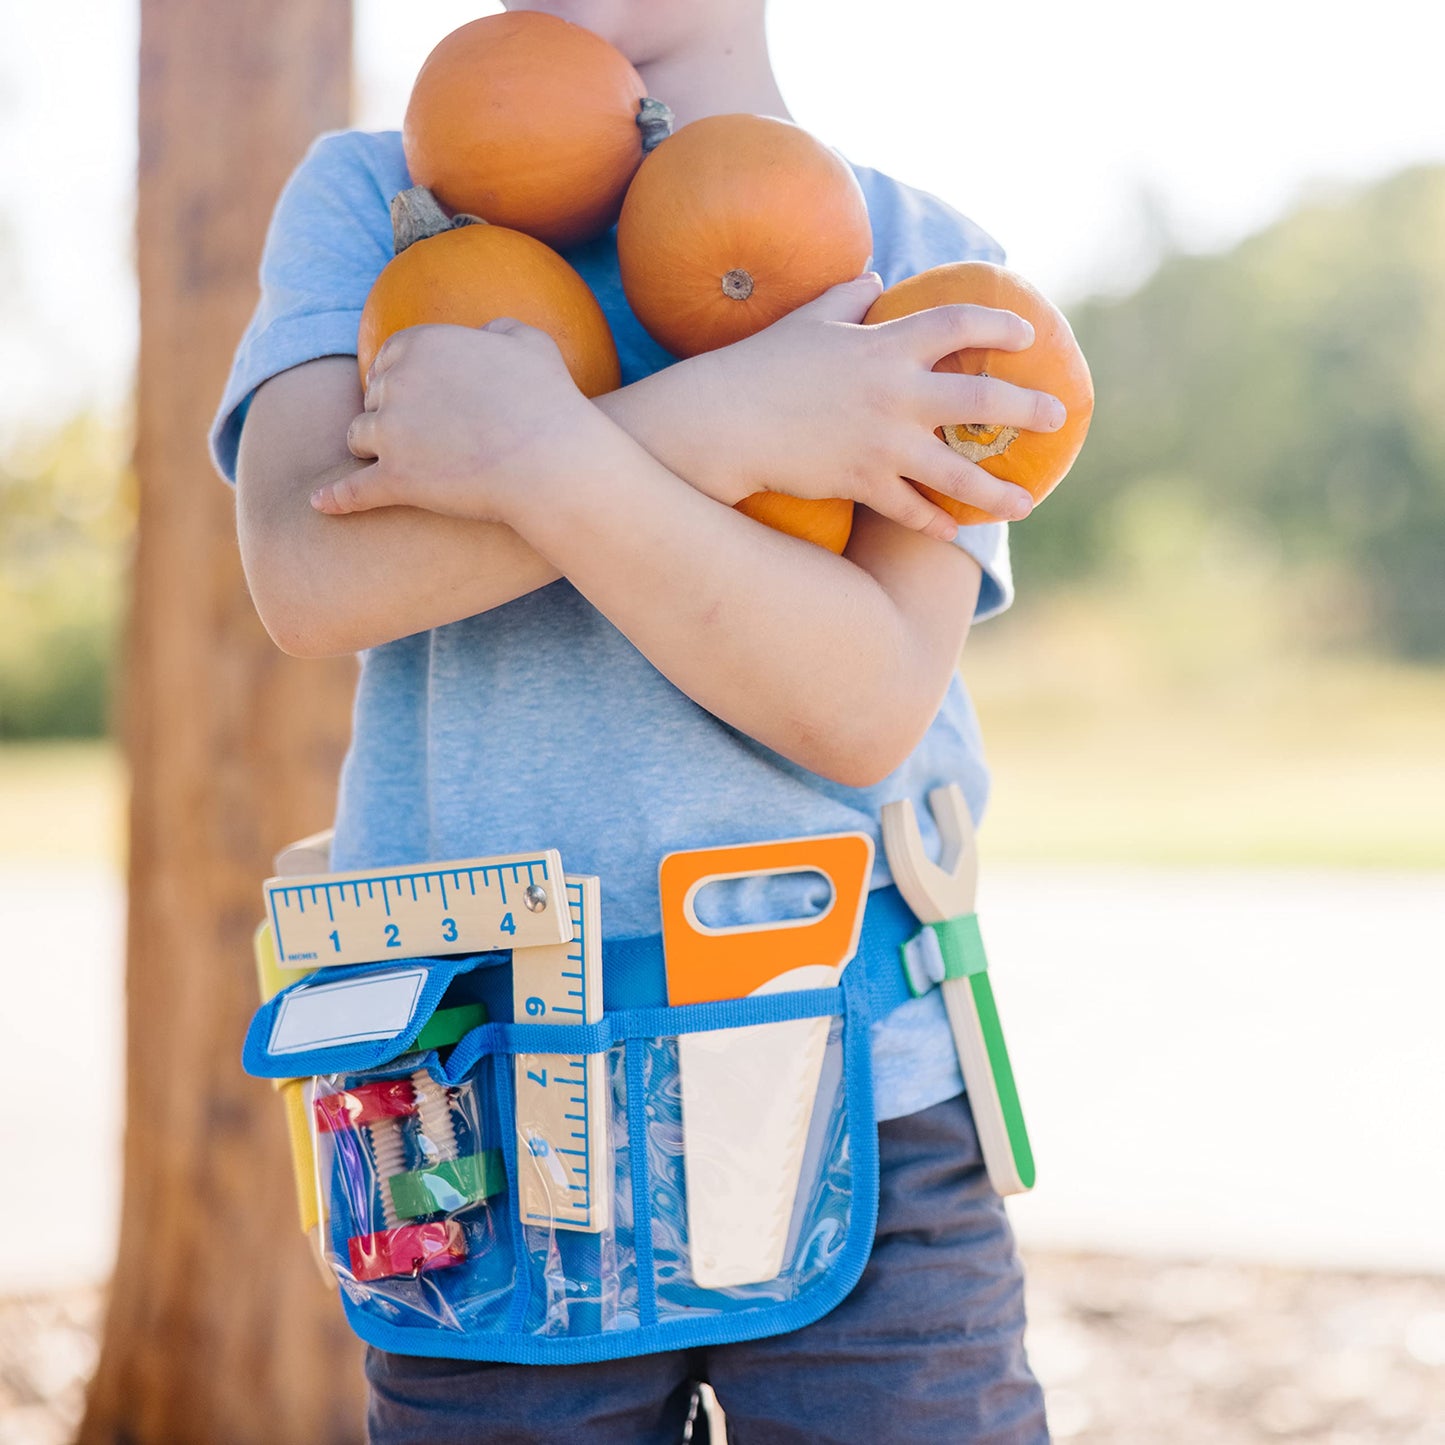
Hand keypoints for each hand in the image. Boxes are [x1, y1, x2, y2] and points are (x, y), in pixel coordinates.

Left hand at [309, 320, 598, 523]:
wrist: (553, 463)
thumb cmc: (551, 403)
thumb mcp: (532, 344)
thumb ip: (501, 330)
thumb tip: (487, 334)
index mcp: (422, 344)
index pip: (389, 358)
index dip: (401, 379)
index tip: (420, 398)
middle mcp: (396, 383)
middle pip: (372, 398)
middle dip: (387, 413)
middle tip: (416, 435)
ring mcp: (390, 434)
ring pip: (358, 438)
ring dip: (370, 449)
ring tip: (392, 464)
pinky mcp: (394, 481)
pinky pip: (353, 491)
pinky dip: (336, 499)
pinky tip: (320, 505)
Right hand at [687, 274, 1066, 538]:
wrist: (726, 420)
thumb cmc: (763, 364)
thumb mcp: (809, 317)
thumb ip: (849, 295)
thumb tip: (877, 278)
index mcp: (886, 344)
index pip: (960, 323)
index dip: (999, 323)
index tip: (1026, 333)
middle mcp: (896, 393)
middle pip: (981, 399)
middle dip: (1027, 407)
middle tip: (1056, 416)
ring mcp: (883, 443)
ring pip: (957, 472)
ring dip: (997, 492)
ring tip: (1026, 503)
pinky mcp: (862, 482)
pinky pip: (911, 509)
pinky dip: (934, 522)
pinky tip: (953, 532)